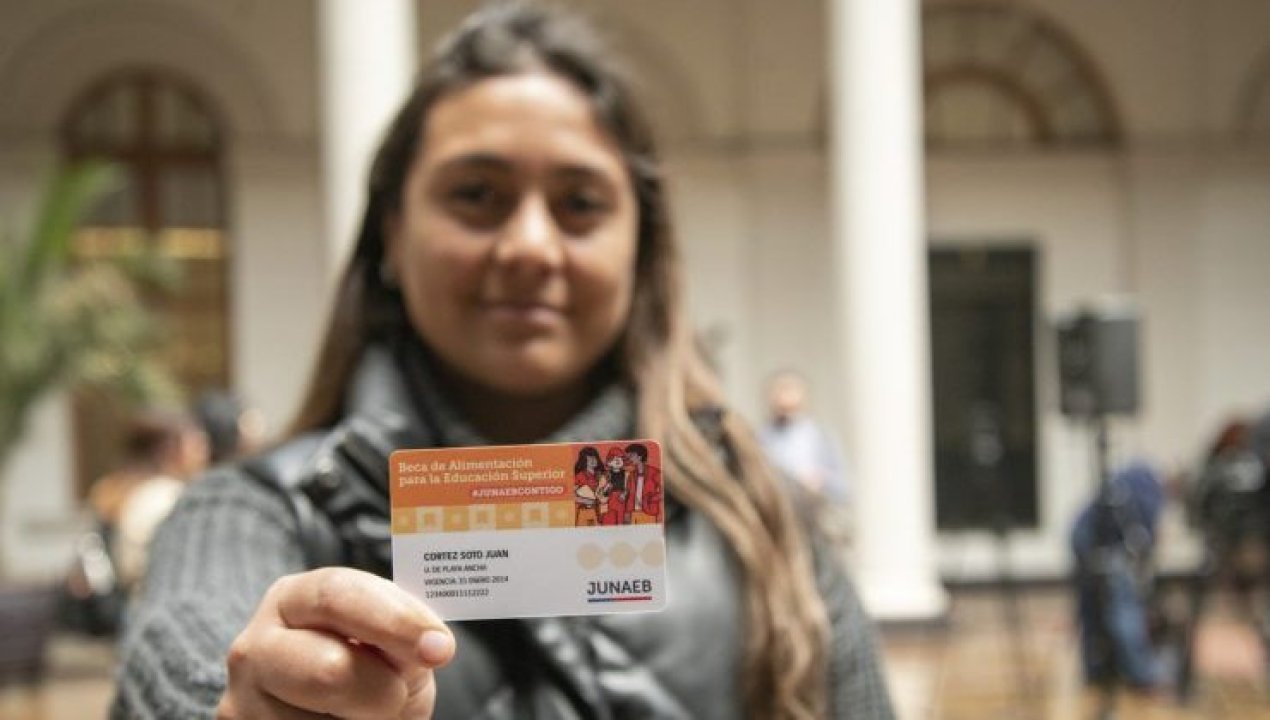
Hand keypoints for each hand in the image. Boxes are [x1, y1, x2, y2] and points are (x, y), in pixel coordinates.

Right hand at [217, 567, 454, 718]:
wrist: (339, 714)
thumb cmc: (371, 670)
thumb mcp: (392, 644)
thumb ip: (403, 634)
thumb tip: (433, 646)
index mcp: (293, 599)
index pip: (338, 596)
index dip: (394, 620)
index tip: (440, 648)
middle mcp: (254, 647)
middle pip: (329, 670)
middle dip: (380, 690)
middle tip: (395, 697)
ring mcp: (243, 702)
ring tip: (360, 714)